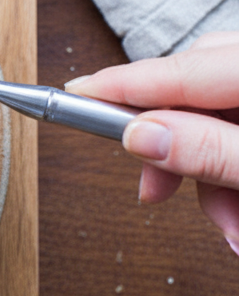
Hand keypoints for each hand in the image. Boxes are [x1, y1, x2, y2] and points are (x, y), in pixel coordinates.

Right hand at [66, 32, 238, 255]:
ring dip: (211, 180)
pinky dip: (233, 176)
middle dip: (175, 151)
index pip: (177, 69)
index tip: (74, 94)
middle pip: (193, 93)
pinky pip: (237, 133)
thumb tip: (140, 135)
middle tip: (157, 191)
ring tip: (234, 227)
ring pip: (216, 121)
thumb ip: (208, 150)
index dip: (120, 84)